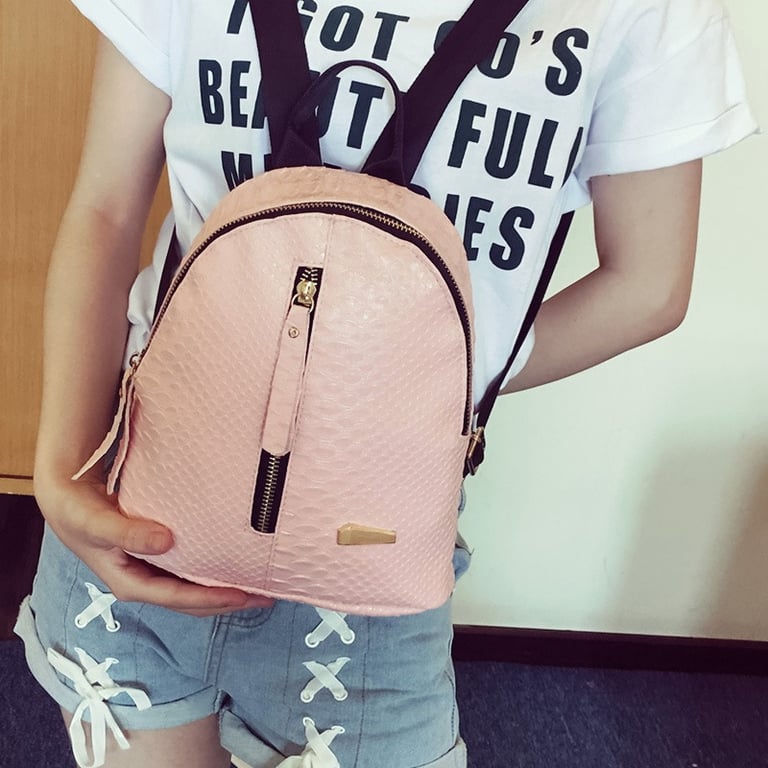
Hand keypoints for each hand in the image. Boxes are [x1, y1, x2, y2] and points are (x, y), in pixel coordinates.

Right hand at [35, 475, 273, 615]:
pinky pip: (190, 570)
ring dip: (224, 588)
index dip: (213, 599)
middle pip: (193, 600)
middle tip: (266, 597)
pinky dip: (212, 569)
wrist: (68, 501)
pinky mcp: (157, 558)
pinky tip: (233, 562)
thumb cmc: (81, 514)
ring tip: (258, 584)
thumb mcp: (98, 524)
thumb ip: (129, 533)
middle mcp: (146, 583)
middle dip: (228, 601)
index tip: (244, 596)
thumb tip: (166, 541)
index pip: (180, 599)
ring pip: (194, 587)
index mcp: (132, 584)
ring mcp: (152, 572)